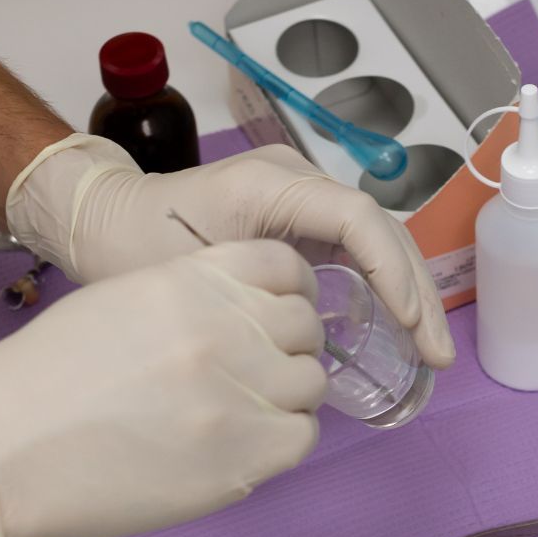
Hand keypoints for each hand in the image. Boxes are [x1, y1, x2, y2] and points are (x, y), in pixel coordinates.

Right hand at [0, 241, 326, 536]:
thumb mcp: (120, 302)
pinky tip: (238, 444)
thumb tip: (250, 316)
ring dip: (286, 396)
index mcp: (190, 280)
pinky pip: (301, 436)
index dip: (289, 292)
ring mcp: (239, 393)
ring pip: (311, 383)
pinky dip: (281, 439)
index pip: (285, 266)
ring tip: (241, 412)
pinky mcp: (242, 456)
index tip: (276, 315)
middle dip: (287, 347)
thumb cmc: (44, 380)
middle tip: (254, 372)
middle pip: (306, 326)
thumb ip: (194, 298)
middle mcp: (225, 328)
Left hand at [5, 133, 455, 368]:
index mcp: (271, 184)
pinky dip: (383, 291)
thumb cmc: (131, 245)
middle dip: (417, 291)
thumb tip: (312, 351)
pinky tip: (398, 334)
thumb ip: (246, 304)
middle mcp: (297, 182)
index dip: (394, 271)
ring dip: (408, 293)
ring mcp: (302, 201)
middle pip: (381, 230)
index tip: (411, 324)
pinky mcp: (300, 224)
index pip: (358, 218)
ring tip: (430, 352)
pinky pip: (356, 253)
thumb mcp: (186, 279)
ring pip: (376, 243)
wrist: (100, 219)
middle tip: (437, 354)